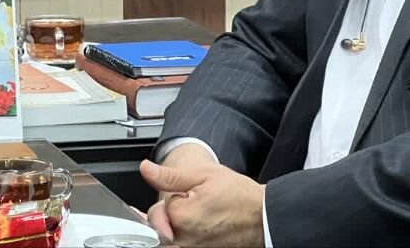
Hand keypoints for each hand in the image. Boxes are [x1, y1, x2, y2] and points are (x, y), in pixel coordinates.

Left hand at [141, 156, 264, 247]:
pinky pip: (182, 245)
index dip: (168, 198)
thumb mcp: (202, 175)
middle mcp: (185, 241)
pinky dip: (184, 235)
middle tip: (189, 204)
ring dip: (173, 227)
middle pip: (160, 229)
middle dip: (167, 216)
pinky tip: (197, 224)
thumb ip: (169, 176)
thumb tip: (146, 169)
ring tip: (198, 214)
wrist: (264, 216)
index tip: (183, 193)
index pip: (157, 210)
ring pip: (169, 240)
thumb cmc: (239, 196)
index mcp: (181, 218)